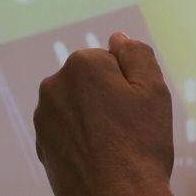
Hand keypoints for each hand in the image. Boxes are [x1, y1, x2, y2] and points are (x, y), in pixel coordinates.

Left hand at [34, 32, 173, 195]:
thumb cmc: (139, 146)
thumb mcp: (154, 90)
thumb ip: (137, 54)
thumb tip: (117, 38)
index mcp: (82, 64)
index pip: (110, 61)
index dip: (128, 84)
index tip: (135, 108)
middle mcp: (54, 85)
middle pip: (90, 82)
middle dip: (106, 98)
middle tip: (127, 128)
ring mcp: (44, 117)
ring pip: (77, 106)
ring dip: (92, 118)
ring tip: (112, 145)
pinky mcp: (41, 144)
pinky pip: (67, 131)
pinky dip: (80, 139)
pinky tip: (97, 157)